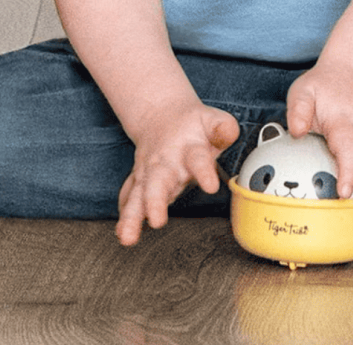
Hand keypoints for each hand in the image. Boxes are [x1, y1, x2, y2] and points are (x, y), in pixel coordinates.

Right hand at [116, 94, 238, 245]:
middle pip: (158, 182)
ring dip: (132, 216)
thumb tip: (229, 132)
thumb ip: (223, 128)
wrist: (160, 114)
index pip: (197, 159)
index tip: (211, 187)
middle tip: (157, 220)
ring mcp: (149, 172)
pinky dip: (125, 215)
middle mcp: (165, 162)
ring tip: (128, 237)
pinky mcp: (139, 181)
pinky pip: (129, 198)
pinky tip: (123, 232)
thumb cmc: (192, 124)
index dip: (204, 172)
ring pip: (138, 195)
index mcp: (188, 148)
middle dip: (155, 201)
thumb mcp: (212, 119)